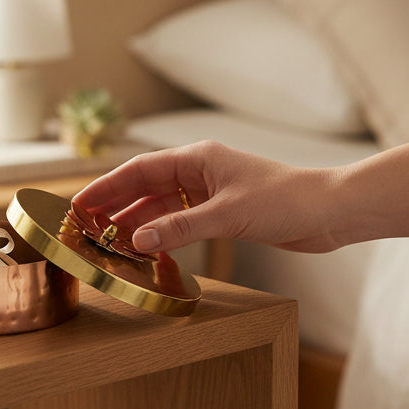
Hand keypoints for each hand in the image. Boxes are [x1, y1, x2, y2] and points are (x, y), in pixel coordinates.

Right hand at [72, 140, 339, 253]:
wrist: (328, 212)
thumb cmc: (285, 200)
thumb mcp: (227, 215)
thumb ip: (180, 228)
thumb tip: (137, 241)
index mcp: (198, 158)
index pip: (140, 170)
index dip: (108, 186)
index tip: (81, 202)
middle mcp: (200, 172)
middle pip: (146, 187)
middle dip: (116, 206)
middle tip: (86, 226)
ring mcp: (211, 193)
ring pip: (162, 207)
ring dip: (137, 223)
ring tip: (109, 242)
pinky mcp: (224, 214)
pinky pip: (181, 222)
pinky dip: (162, 234)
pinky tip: (147, 249)